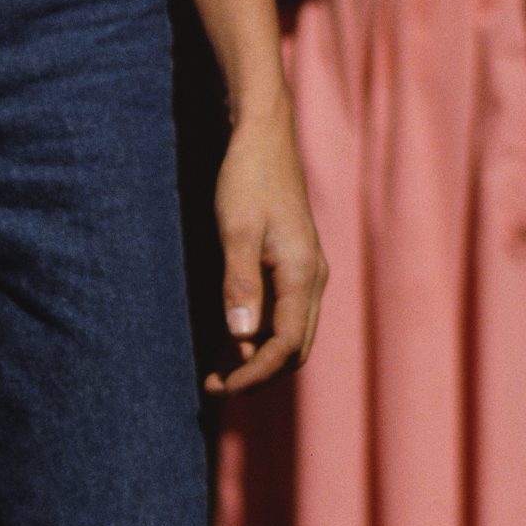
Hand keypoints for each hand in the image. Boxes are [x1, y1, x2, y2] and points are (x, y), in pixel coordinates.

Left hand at [207, 101, 326, 393]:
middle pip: (293, 350)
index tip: (222, 387)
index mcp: (302, 275)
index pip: (286, 346)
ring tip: (216, 374)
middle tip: (214, 387)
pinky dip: (258, 337)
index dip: (255, 373)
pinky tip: (229, 344)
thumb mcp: (237, 232)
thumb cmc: (248, 179)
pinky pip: (282, 316)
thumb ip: (240, 285)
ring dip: (257, 359)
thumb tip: (242, 338)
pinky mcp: (293, 268)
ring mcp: (305, 274)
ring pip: (289, 336)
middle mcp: (312, 280)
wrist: (264, 138)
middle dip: (257, 375)